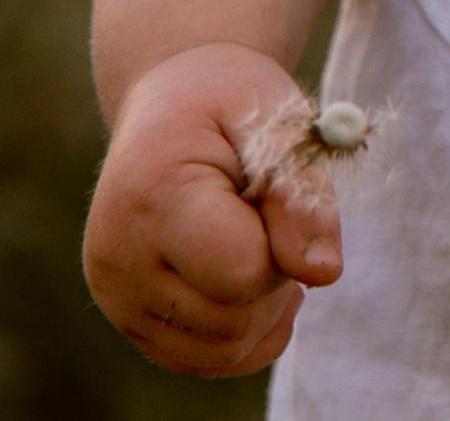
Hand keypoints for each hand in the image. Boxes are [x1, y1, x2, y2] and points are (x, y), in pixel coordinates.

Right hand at [83, 42, 341, 378]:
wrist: (171, 97)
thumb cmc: (231, 101)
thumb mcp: (278, 121)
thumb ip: (303, 196)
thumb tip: (323, 274)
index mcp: (154, 197)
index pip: (242, 272)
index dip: (284, 240)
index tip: (272, 191)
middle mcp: (120, 258)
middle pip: (234, 320)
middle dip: (276, 274)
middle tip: (268, 212)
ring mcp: (117, 296)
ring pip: (223, 351)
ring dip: (264, 306)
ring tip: (261, 239)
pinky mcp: (128, 317)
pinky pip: (206, 360)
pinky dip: (247, 331)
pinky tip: (256, 280)